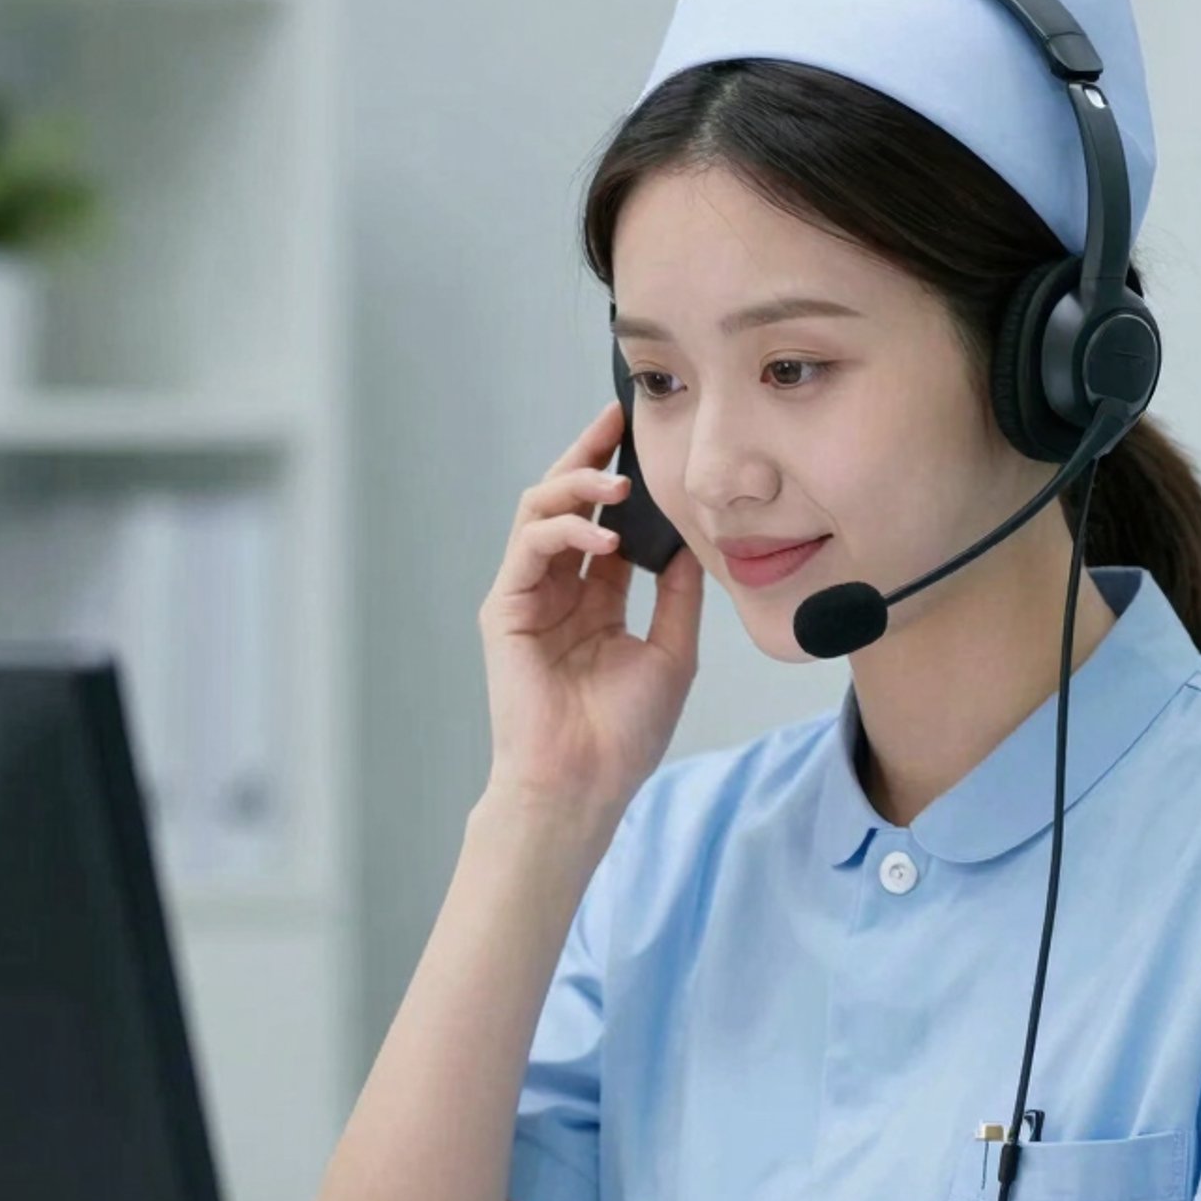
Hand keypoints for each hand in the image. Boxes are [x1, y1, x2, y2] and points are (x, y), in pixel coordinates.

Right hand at [478, 401, 702, 813]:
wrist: (584, 783)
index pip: (607, 522)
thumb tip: (696, 539)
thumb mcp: (672, 652)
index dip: (624, 479)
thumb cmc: (623, 734)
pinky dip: (564, 529)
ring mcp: (527, 596)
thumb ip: (678, 594)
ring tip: (618, 481)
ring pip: (539, 511)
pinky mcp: (504, 608)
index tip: (645, 438)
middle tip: (617, 418)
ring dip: (576, 484)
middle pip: (566, 502)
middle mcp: (558, 591)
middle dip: (589, 455)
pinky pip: (529, 547)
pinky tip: (603, 534)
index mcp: (596, 600)